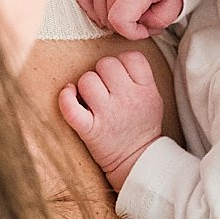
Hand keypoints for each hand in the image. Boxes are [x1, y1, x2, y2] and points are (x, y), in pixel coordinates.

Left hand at [58, 51, 164, 188]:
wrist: (137, 161)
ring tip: (91, 99)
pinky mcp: (90, 130)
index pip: (131, 57)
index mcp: (146, 89)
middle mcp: (128, 99)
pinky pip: (70, 107)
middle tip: (104, 89)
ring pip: (87, 80)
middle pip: (106, 64)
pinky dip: (65, 98)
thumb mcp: (153, 98)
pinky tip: (69, 95)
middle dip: (102, 73)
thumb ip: (140, 77)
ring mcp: (108, 114)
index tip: (119, 76)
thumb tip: (117, 58)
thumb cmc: (141, 127)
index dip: (121, 62)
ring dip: (85, 87)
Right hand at [74, 0, 183, 39]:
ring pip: (97, 13)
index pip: (119, 22)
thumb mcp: (174, 4)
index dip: (132, 33)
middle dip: (125, 24)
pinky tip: (106, 6)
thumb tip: (139, 28)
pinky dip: (90, 6)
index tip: (142, 28)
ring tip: (128, 6)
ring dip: (111, 15)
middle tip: (139, 14)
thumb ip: (159, 22)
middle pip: (108, 21)